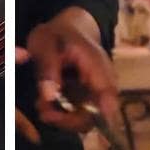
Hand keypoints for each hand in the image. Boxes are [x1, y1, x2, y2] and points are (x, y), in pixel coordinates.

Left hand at [24, 7, 117, 131]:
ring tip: (42, 109)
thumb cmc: (58, 34)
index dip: (94, 115)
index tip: (64, 118)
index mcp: (98, 65)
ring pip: (88, 118)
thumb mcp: (45, 44)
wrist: (68, 29)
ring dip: (64, 119)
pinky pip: (80, 115)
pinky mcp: (89, 99)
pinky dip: (63, 115)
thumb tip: (49, 97)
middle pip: (98, 114)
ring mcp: (97, 93)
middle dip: (69, 120)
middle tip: (44, 113)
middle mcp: (104, 83)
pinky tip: (47, 106)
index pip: (107, 95)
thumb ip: (47, 68)